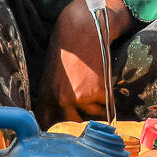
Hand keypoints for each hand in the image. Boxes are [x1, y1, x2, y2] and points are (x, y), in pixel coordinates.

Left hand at [39, 0, 130, 121]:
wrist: (84, 27)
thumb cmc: (69, 45)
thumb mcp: (53, 71)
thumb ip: (54, 93)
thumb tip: (61, 112)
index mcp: (46, 94)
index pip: (47, 123)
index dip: (57, 128)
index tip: (65, 129)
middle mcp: (61, 99)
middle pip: (74, 123)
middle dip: (82, 116)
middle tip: (89, 104)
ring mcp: (79, 97)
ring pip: (94, 115)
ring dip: (99, 106)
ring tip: (97, 84)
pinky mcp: (98, 92)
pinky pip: (108, 106)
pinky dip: (110, 97)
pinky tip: (105, 80)